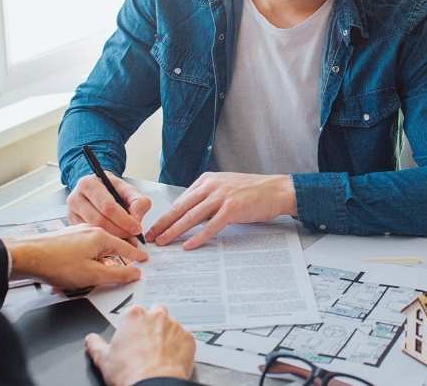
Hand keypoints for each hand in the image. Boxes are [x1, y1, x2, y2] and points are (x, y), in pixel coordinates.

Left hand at [4, 224, 147, 289]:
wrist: (25, 256)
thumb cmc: (57, 264)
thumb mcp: (93, 275)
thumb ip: (117, 275)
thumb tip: (135, 273)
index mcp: (101, 237)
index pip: (126, 247)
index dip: (136, 256)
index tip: (144, 260)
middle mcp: (90, 231)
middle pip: (110, 248)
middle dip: (115, 262)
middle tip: (122, 273)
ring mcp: (76, 234)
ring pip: (95, 250)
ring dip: (96, 265)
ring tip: (90, 280)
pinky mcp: (65, 239)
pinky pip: (82, 251)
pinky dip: (84, 262)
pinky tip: (74, 275)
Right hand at [67, 173, 151, 239]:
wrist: (99, 190)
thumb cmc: (113, 190)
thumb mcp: (129, 190)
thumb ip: (138, 202)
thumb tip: (136, 219)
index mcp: (89, 184)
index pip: (107, 206)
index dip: (124, 220)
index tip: (137, 228)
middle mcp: (75, 197)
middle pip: (99, 220)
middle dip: (119, 231)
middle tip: (133, 236)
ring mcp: (71, 212)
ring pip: (93, 231)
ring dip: (113, 238)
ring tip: (126, 239)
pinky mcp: (72, 224)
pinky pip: (88, 237)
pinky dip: (104, 240)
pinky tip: (115, 240)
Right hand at [86, 305, 195, 385]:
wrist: (153, 385)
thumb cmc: (130, 372)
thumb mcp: (103, 359)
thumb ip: (95, 344)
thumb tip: (91, 340)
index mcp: (134, 315)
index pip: (134, 312)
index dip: (133, 325)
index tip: (131, 335)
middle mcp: (157, 316)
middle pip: (156, 312)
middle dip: (152, 324)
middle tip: (146, 342)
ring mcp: (175, 326)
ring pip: (171, 325)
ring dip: (166, 335)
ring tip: (158, 353)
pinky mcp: (189, 339)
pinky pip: (184, 339)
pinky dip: (179, 347)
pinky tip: (170, 358)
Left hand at [146, 172, 296, 248]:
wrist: (277, 190)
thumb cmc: (253, 192)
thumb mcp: (225, 188)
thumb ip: (207, 199)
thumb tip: (190, 217)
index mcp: (207, 180)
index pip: (180, 200)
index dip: (165, 215)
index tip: (154, 227)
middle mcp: (211, 186)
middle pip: (181, 208)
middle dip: (163, 224)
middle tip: (149, 237)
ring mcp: (222, 196)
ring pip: (191, 217)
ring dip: (174, 231)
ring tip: (163, 242)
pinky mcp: (233, 209)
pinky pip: (211, 226)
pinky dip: (198, 237)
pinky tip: (189, 245)